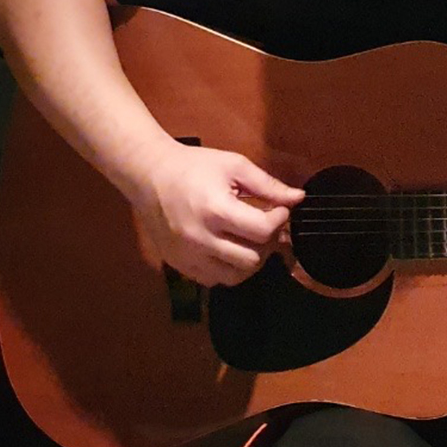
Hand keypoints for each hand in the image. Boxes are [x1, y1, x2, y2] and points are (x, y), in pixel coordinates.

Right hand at [132, 140, 302, 286]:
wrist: (148, 175)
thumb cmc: (194, 166)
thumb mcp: (234, 166)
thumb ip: (268, 185)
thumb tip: (298, 199)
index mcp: (216, 210)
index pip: (262, 231)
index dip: (279, 220)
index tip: (279, 209)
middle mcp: (200, 239)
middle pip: (252, 259)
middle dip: (267, 244)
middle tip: (265, 227)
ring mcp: (187, 256)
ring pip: (234, 277)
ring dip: (250, 261)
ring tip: (249, 240)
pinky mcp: (179, 265)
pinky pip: (213, 280)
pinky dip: (227, 269)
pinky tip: (228, 249)